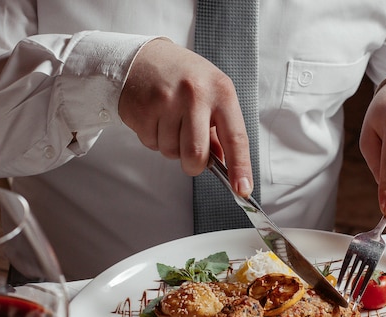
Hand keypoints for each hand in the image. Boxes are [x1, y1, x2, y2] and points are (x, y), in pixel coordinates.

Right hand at [118, 38, 252, 195]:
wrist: (143, 58)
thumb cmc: (183, 78)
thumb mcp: (211, 95)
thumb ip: (220, 131)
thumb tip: (225, 164)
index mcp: (221, 92)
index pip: (236, 138)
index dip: (240, 167)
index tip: (242, 189)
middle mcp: (195, 94)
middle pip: (197, 155)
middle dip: (194, 164)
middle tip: (190, 150)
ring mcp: (167, 101)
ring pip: (172, 153)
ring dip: (171, 147)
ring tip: (170, 121)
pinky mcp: (143, 109)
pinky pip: (152, 145)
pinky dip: (155, 139)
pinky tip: (156, 118)